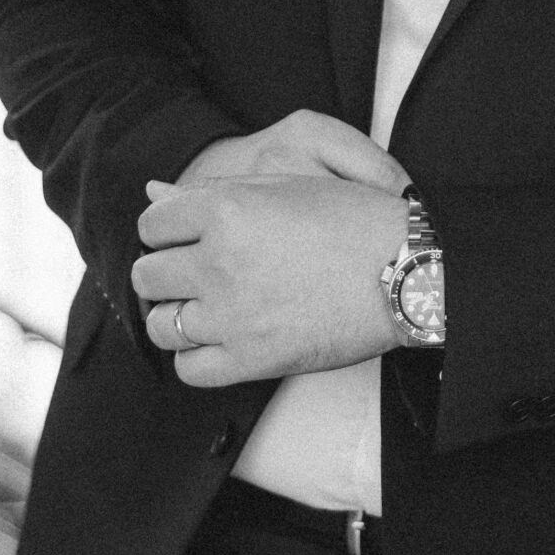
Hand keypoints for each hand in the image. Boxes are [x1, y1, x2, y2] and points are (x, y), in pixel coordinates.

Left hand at [132, 112, 409, 386]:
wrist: (406, 272)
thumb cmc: (355, 220)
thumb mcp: (287, 186)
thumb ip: (216, 190)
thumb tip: (155, 194)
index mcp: (227, 210)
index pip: (153, 223)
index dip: (167, 229)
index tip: (182, 238)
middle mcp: (220, 262)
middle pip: (149, 275)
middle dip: (166, 272)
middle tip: (194, 274)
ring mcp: (231, 316)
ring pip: (161, 324)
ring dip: (176, 316)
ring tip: (206, 308)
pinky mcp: (249, 361)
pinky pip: (188, 369)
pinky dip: (196, 357)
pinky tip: (219, 340)